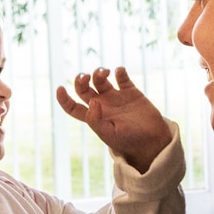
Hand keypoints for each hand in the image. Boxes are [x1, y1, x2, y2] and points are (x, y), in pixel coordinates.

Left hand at [56, 67, 171, 173]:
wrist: (153, 141)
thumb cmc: (129, 142)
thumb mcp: (109, 135)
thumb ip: (96, 120)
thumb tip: (92, 101)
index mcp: (94, 117)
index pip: (73, 107)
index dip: (64, 98)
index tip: (60, 88)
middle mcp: (103, 106)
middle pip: (84, 89)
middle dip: (81, 80)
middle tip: (86, 77)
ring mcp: (117, 98)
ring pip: (101, 80)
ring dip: (99, 72)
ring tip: (105, 72)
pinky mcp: (131, 93)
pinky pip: (122, 77)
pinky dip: (119, 71)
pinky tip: (119, 72)